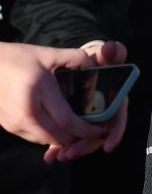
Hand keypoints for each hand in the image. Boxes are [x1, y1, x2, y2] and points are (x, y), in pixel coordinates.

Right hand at [0, 41, 127, 162]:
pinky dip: (49, 137)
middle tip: (93, 132)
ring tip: (77, 130)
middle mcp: (27, 111)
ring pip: (46, 140)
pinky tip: (59, 128)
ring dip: (63, 140)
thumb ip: (75, 57)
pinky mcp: (8, 125)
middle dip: (78, 138)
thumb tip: (96, 64)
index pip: (67, 120)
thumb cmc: (16, 58)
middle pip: (58, 136)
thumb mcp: (47, 53)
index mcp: (40, 91)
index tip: (101, 131)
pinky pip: (34, 138)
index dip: (86, 130)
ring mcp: (15, 121)